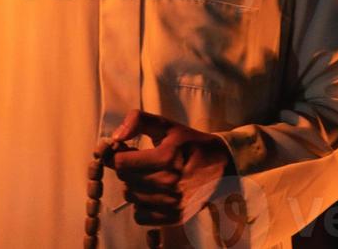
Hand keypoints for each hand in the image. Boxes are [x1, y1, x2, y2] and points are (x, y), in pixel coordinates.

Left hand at [109, 108, 232, 227]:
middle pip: (125, 179)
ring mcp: (173, 203)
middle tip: (140, 159)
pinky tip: (152, 191)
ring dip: (134, 185)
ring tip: (148, 174)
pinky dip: (141, 204)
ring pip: (131, 197)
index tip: (125, 148)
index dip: (118, 153)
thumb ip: (138, 121)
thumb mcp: (166, 125)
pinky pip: (140, 216)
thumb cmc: (189, 142)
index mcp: (166, 157)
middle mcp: (169, 184)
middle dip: (127, 167)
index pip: (121, 162)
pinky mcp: (175, 217)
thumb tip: (115, 136)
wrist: (221, 164)